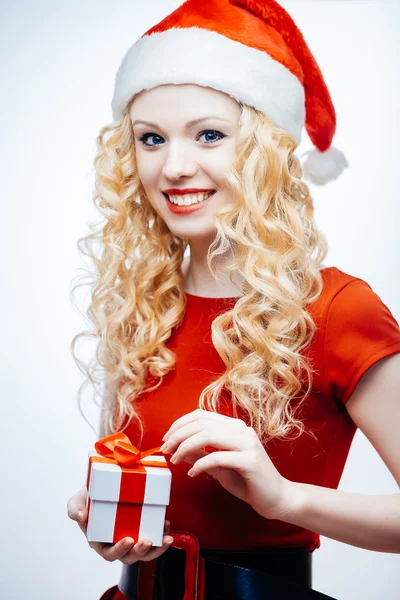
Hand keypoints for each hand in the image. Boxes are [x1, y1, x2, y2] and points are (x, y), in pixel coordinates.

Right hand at [66, 486, 173, 563]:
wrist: (102, 487)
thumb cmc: (88, 498)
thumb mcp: (76, 502)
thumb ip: (75, 510)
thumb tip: (82, 516)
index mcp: (100, 542)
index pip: (110, 554)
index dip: (119, 550)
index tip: (128, 540)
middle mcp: (116, 543)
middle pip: (130, 556)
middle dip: (140, 552)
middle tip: (148, 541)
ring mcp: (131, 537)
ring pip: (145, 551)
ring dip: (157, 548)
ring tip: (167, 538)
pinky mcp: (143, 528)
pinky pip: (154, 537)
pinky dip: (162, 534)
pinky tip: (167, 526)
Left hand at [160, 409, 292, 520]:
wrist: (277, 499)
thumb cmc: (248, 482)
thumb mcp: (218, 467)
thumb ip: (199, 455)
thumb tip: (177, 449)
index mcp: (234, 427)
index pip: (201, 415)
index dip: (180, 424)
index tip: (166, 439)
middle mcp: (241, 430)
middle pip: (201, 423)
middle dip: (178, 435)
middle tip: (165, 449)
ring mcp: (247, 443)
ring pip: (208, 435)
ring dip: (185, 447)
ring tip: (174, 460)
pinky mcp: (250, 461)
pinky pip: (217, 457)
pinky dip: (200, 464)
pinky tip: (192, 473)